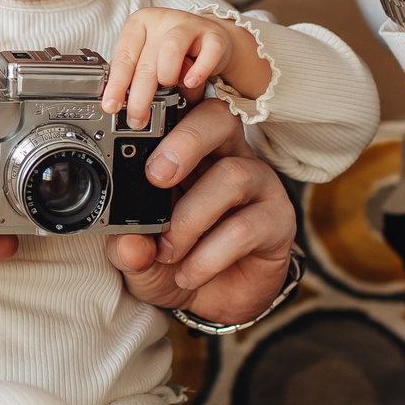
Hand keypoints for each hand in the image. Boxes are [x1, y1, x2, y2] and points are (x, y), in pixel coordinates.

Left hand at [102, 8, 273, 128]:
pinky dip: (199, 70)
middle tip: (137, 119)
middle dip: (139, 97)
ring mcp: (189, 25)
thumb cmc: (172, 53)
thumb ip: (134, 77)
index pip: (123, 56)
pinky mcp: (214, 35)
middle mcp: (161, 22)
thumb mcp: (148, 60)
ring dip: (166, 76)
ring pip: (171, 49)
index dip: (116, 84)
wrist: (210, 41)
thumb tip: (120, 107)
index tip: (111, 106)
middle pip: (145, 61)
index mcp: (138, 25)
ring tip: (169, 89)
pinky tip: (191, 83)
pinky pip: (208, 52)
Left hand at [105, 98, 295, 322]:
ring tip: (169, 251)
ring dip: (191, 218)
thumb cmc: (176, 262)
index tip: (135, 118)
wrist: (212, 303)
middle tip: (156, 177)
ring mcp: (258, 186)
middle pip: (218, 119)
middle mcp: (227, 157)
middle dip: (185, 142)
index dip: (166, 101)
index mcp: (189, 152)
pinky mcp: (278, 221)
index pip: (183, 108)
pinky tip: (189, 274)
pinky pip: (245, 228)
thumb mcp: (138, 257)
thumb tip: (127, 242)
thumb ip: (127, 247)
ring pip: (233, 175)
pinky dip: (209, 255)